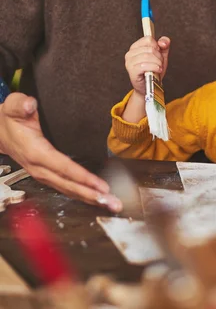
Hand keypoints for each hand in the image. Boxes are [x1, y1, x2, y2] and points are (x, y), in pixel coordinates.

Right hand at [0, 93, 121, 211]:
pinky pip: (67, 188)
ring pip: (69, 190)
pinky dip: (83, 195)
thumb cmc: (10, 120)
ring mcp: (43, 175)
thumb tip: (29, 104)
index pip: (62, 167)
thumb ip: (20, 105)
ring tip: (111, 204)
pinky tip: (97, 199)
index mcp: (36, 153)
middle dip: (92, 195)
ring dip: (91, 198)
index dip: (82, 177)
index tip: (99, 185)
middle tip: (113, 203)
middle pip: (69, 185)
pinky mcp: (47, 176)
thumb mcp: (13, 107)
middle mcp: (40, 168)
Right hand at [125, 36, 169, 95]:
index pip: (149, 39)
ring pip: (148, 56)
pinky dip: (154, 68)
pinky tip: (156, 70)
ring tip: (158, 68)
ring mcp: (129, 62)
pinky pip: (144, 65)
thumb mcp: (161, 56)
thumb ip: (164, 46)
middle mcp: (130, 53)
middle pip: (150, 48)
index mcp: (135, 47)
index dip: (157, 47)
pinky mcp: (131, 71)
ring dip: (158, 63)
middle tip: (159, 64)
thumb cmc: (153, 72)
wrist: (150, 87)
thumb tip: (163, 41)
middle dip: (159, 57)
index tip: (158, 55)